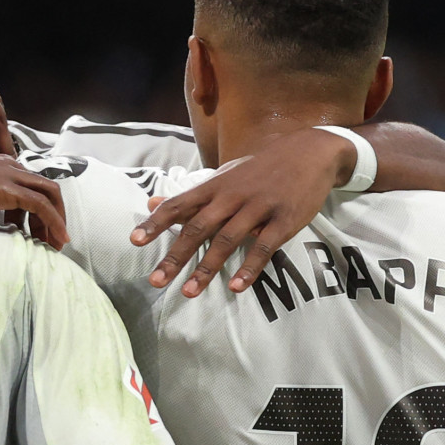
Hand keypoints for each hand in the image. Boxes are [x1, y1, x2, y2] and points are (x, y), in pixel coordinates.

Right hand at [0, 145, 68, 250]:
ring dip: (57, 220)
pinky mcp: (9, 190)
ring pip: (50, 194)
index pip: (28, 181)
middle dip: (53, 213)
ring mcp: (10, 176)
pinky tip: (56, 239)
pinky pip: (42, 206)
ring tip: (56, 243)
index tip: (32, 228)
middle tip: (51, 238)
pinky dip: (54, 223)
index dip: (35, 206)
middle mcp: (8, 165)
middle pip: (46, 186)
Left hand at [130, 127, 353, 297]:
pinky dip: (249, 268)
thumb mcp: (224, 175)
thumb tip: (151, 203)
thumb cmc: (260, 169)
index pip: (179, 204)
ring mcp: (259, 207)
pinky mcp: (284, 219)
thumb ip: (189, 195)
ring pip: (227, 240)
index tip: (135, 241)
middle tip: (156, 281)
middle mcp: (233, 196)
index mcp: (216, 186)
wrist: (310, 151)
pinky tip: (235, 287)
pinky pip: (264, 247)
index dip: (156, 223)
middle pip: (198, 228)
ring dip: (207, 268)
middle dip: (175, 256)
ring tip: (189, 292)